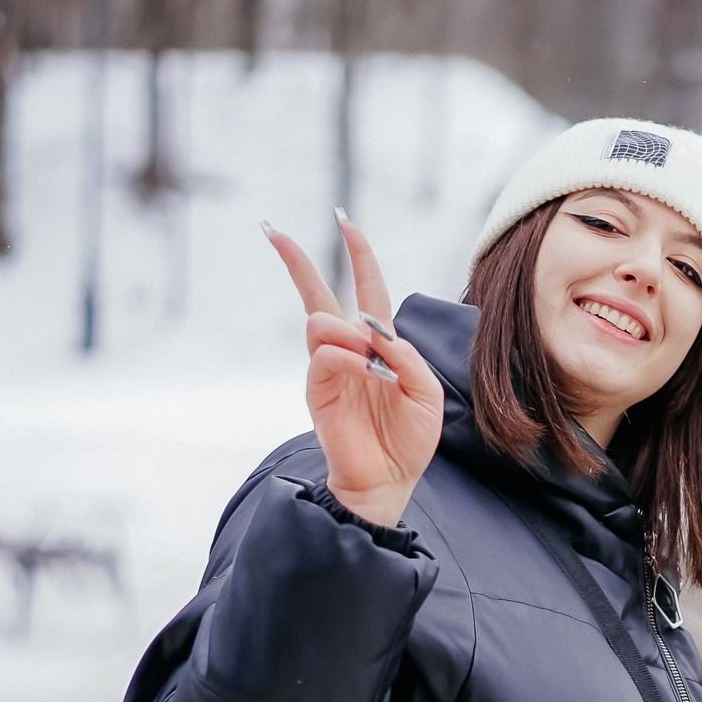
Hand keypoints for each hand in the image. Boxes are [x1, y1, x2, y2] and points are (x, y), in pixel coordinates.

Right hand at [266, 213, 443, 528]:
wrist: (390, 479)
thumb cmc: (410, 437)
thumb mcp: (426, 391)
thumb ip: (407, 355)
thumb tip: (376, 329)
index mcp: (379, 344)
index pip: (366, 290)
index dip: (359, 256)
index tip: (346, 223)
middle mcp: (348, 350)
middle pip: (318, 295)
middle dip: (298, 263)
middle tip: (275, 232)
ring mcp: (329, 368)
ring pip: (322, 322)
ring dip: (347, 330)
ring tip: (369, 357)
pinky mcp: (318, 390)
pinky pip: (325, 356)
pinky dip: (346, 356)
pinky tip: (364, 369)